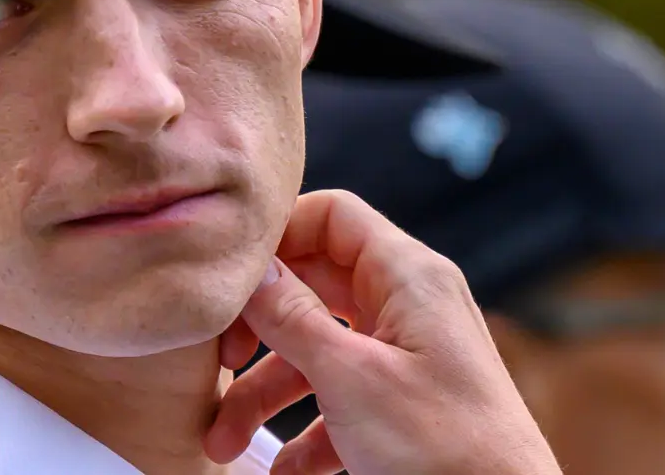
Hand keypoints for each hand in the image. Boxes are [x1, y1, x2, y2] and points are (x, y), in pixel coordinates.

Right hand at [205, 190, 560, 474]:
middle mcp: (409, 306)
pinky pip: (342, 401)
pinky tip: (283, 470)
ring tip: (224, 442)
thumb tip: (251, 271)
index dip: (277, 236)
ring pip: (319, 353)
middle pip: (313, 290)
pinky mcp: (408, 405)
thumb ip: (292, 318)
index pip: (332, 215)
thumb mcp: (351, 378)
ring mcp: (409, 356)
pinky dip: (307, 431)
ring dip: (267, 395)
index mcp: (408, 277)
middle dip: (258, 331)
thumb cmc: (446, 449)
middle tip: (218, 362)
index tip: (231, 278)